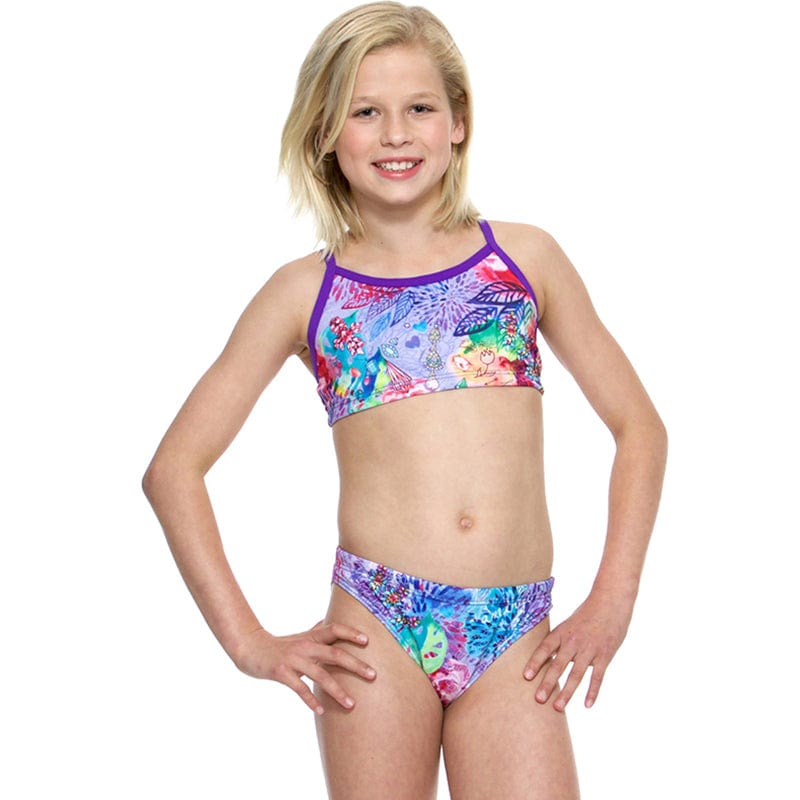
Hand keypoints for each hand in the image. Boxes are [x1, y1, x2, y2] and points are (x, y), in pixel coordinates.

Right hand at [233, 621, 375, 713]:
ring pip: (320, 675)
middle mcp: (305, 646)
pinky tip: (321, 711)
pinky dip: (310, 700)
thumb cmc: (280, 644)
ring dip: (337, 691)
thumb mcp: (300, 636)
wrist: (250, 648)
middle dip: (355, 664)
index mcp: (312, 637)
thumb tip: (328, 622)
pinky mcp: (281, 672)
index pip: (335, 630)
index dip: (351, 633)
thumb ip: (316, 631)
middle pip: (335, 653)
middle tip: (373, 675)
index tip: (368, 640)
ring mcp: (293, 659)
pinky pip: (299, 688)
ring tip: (352, 704)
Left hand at [523, 593, 630, 710]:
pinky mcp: (604, 656)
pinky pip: (597, 677)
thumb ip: (560, 642)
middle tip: (538, 699)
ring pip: (576, 674)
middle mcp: (573, 642)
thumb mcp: (569, 624)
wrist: (610, 603)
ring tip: (557, 708)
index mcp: (562, 632)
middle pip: (558, 665)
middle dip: (548, 683)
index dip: (535, 662)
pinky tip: (587, 704)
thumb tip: (547, 658)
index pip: (545, 649)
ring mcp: (590, 649)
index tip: (526, 677)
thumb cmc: (587, 614)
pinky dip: (592, 691)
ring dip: (567, 692)